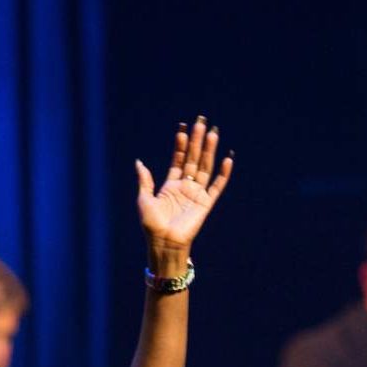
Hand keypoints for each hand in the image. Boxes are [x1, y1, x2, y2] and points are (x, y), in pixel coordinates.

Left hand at [136, 117, 232, 254]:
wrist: (164, 243)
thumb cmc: (152, 225)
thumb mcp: (144, 199)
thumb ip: (145, 180)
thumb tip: (139, 162)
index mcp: (170, 185)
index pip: (178, 160)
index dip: (180, 144)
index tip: (182, 128)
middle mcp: (185, 187)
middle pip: (193, 159)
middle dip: (196, 141)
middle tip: (201, 123)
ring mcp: (196, 194)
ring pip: (204, 168)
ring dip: (208, 151)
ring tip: (212, 134)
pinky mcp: (205, 204)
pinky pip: (217, 187)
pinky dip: (223, 174)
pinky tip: (227, 160)